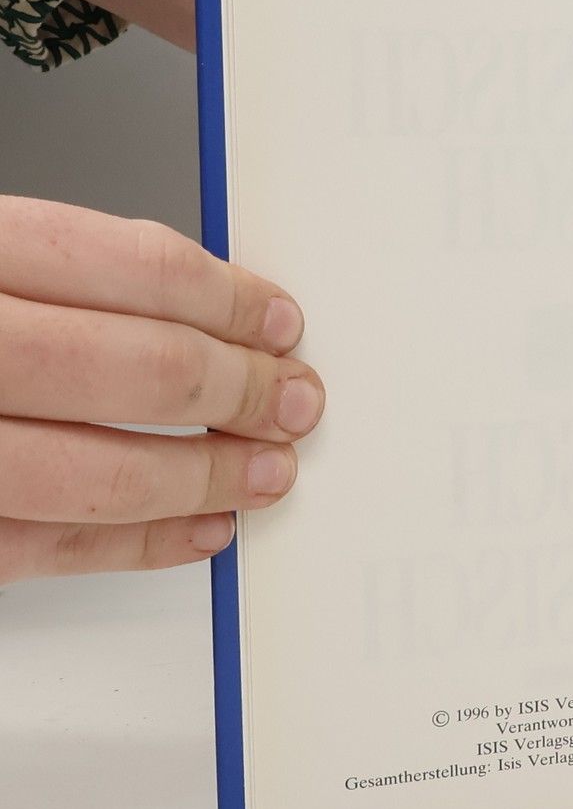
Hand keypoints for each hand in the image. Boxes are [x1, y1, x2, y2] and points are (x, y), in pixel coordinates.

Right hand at [0, 196, 323, 582]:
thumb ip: (59, 273)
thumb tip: (208, 307)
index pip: (122, 263)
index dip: (225, 298)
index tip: (280, 323)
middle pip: (125, 367)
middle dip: (235, 390)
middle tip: (296, 402)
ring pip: (91, 471)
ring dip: (202, 477)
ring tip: (265, 472)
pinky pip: (39, 545)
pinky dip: (135, 545)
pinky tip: (198, 531)